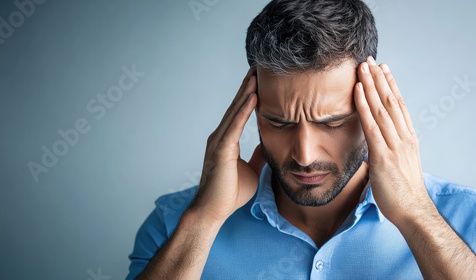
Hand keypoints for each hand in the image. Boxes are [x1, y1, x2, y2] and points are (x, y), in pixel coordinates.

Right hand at [189, 68, 265, 224]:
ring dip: (246, 93)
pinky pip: (234, 127)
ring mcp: (218, 142)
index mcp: (226, 141)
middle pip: (236, 107)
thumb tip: (266, 146)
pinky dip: (244, 111)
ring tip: (256, 75)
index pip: (239, 114)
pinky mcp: (221, 150)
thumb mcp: (251, 170)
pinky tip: (253, 97)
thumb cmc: (229, 193)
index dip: (248, 96)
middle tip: (257, 68)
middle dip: (247, 87)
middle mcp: (220, 137)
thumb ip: (257, 156)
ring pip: (235, 112)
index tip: (258, 81)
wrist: (213, 211)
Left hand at [354, 57, 433, 224]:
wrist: (412, 211)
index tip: (383, 70)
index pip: (399, 106)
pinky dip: (364, 106)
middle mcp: (404, 137)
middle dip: (379, 78)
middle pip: (391, 101)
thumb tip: (375, 143)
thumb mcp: (397, 164)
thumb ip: (388, 149)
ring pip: (382, 108)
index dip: (390, 86)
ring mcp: (395, 145)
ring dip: (371, 85)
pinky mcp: (383, 155)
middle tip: (370, 60)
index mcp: (408, 139)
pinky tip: (358, 91)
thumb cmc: (403, 192)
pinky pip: (372, 125)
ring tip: (362, 67)